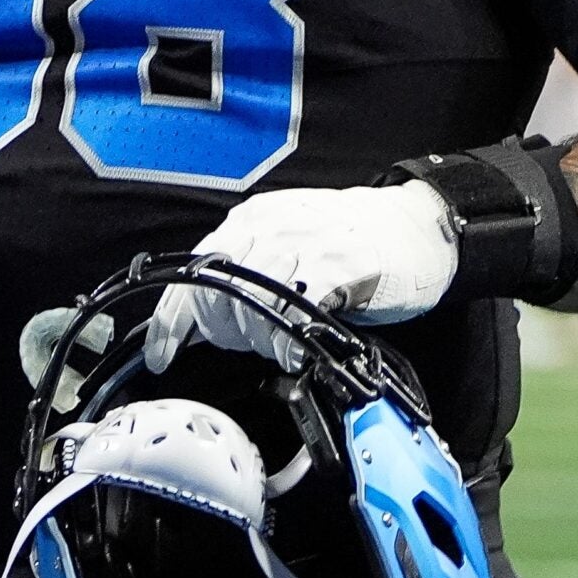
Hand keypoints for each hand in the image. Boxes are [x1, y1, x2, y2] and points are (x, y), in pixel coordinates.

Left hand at [144, 183, 456, 372]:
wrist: (417, 223)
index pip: (191, 273)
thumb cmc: (351, 239)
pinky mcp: (340, 262)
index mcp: (250, 220)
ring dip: (254, 337)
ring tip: (274, 346)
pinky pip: (295, 307)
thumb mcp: (287, 245)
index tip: (160, 357)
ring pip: (249, 300)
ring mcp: (305, 241)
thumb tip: (201, 320)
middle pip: (214, 290)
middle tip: (246, 345)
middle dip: (219, 331)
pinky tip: (293, 350)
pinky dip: (286, 338)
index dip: (170, 322)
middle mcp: (269, 225)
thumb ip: (246, 273)